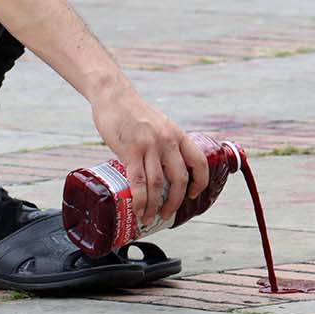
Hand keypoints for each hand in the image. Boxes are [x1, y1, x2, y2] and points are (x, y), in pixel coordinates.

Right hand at [90, 82, 211, 228]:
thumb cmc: (135, 113)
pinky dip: (140, 201)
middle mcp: (167, 141)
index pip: (199, 162)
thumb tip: (164, 170)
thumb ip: (165, 144)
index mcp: (178, 135)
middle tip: (167, 213)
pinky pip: (138, 182)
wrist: (114, 96)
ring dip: (154, 206)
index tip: (193, 194)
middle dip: (174, 202)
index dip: (200, 182)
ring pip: (158, 185)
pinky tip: (138, 210)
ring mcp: (149, 146)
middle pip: (179, 179)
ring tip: (149, 217)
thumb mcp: (160, 125)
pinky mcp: (130, 150)